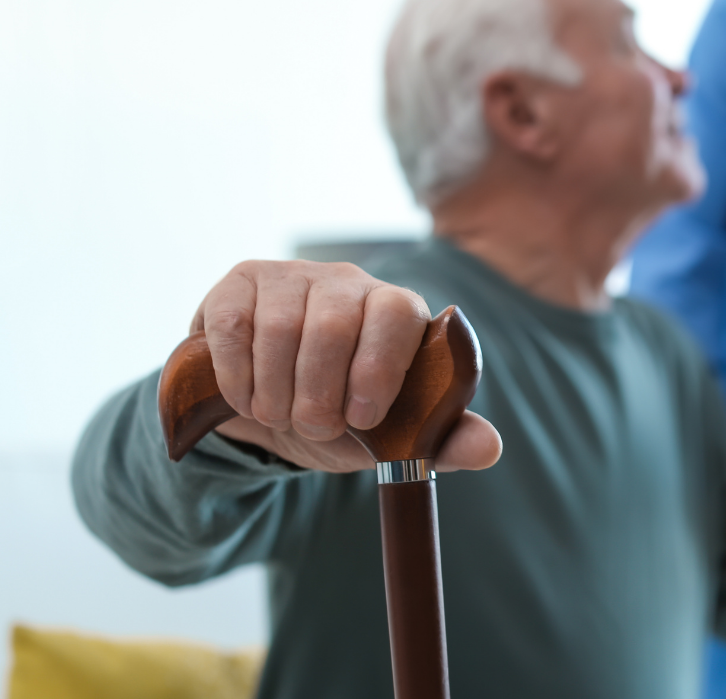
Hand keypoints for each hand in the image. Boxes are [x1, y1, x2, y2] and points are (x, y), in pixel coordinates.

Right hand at [192, 260, 502, 472]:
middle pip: (332, 325)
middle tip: (316, 427)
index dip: (379, 367)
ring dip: (276, 392)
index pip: (397, 314)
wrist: (272, 408)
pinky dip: (240, 376)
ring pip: (279, 329)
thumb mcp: (392, 438)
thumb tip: (490, 449)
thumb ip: (441, 440)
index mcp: (397, 311)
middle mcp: (348, 283)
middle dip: (319, 394)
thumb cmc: (344, 415)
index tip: (363, 418)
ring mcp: (292, 277)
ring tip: (282, 416)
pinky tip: (249, 398)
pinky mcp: (241, 283)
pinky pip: (235, 325)